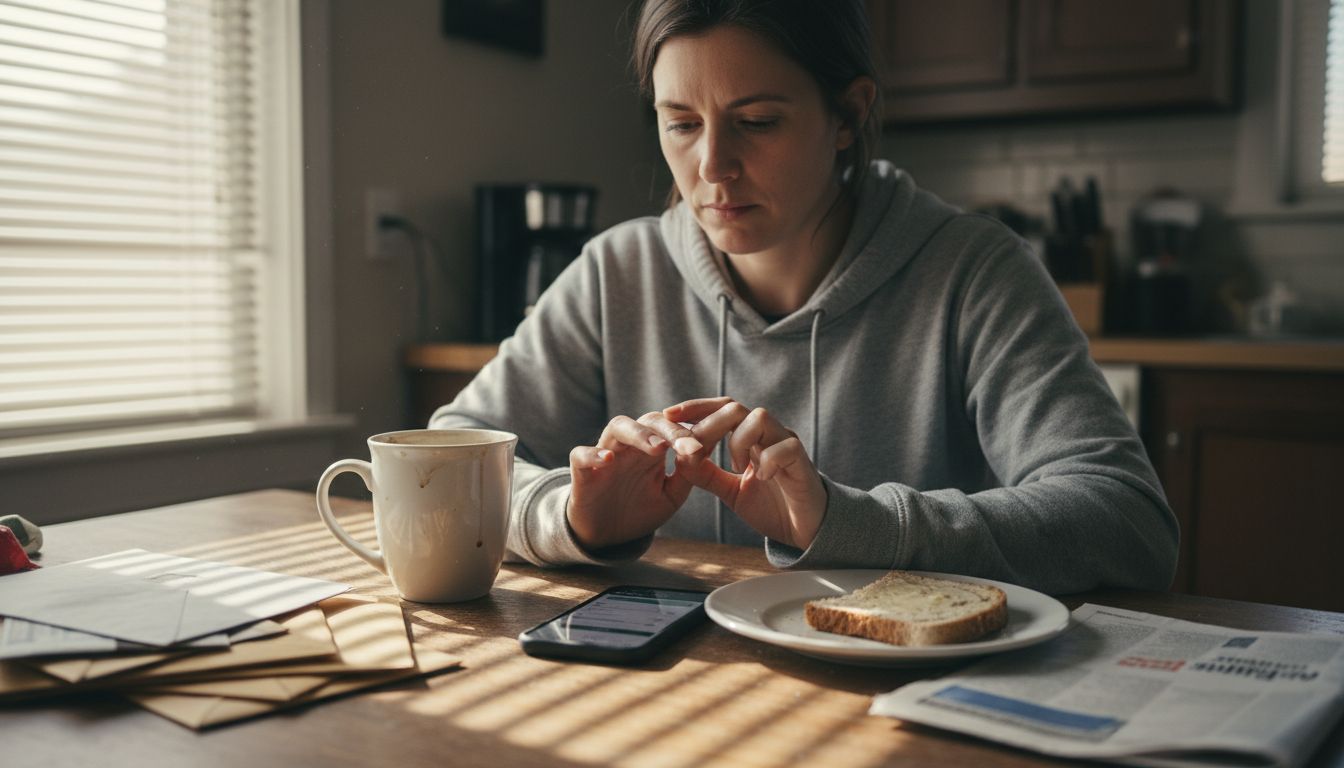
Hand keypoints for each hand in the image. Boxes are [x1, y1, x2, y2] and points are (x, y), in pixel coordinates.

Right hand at [567, 412, 703, 549]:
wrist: (605, 535)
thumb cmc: (639, 510)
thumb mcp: (672, 495)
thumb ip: (688, 473)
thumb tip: (708, 448)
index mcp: (654, 448)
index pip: (675, 425)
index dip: (696, 426)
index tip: (721, 432)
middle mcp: (631, 445)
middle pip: (650, 420)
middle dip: (673, 431)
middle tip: (692, 448)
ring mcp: (605, 453)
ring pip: (619, 427)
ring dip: (639, 434)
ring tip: (658, 448)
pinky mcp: (581, 471)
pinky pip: (582, 454)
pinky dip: (593, 454)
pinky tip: (608, 460)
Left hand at [665, 397, 826, 549]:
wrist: (805, 530)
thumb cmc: (772, 506)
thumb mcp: (731, 491)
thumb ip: (707, 475)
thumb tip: (679, 458)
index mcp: (750, 438)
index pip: (722, 408)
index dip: (695, 408)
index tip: (668, 416)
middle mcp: (768, 435)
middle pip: (736, 408)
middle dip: (709, 425)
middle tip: (696, 450)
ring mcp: (786, 445)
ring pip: (760, 418)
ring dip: (738, 442)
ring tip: (736, 468)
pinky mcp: (802, 462)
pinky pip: (786, 447)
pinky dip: (767, 460)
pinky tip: (760, 478)